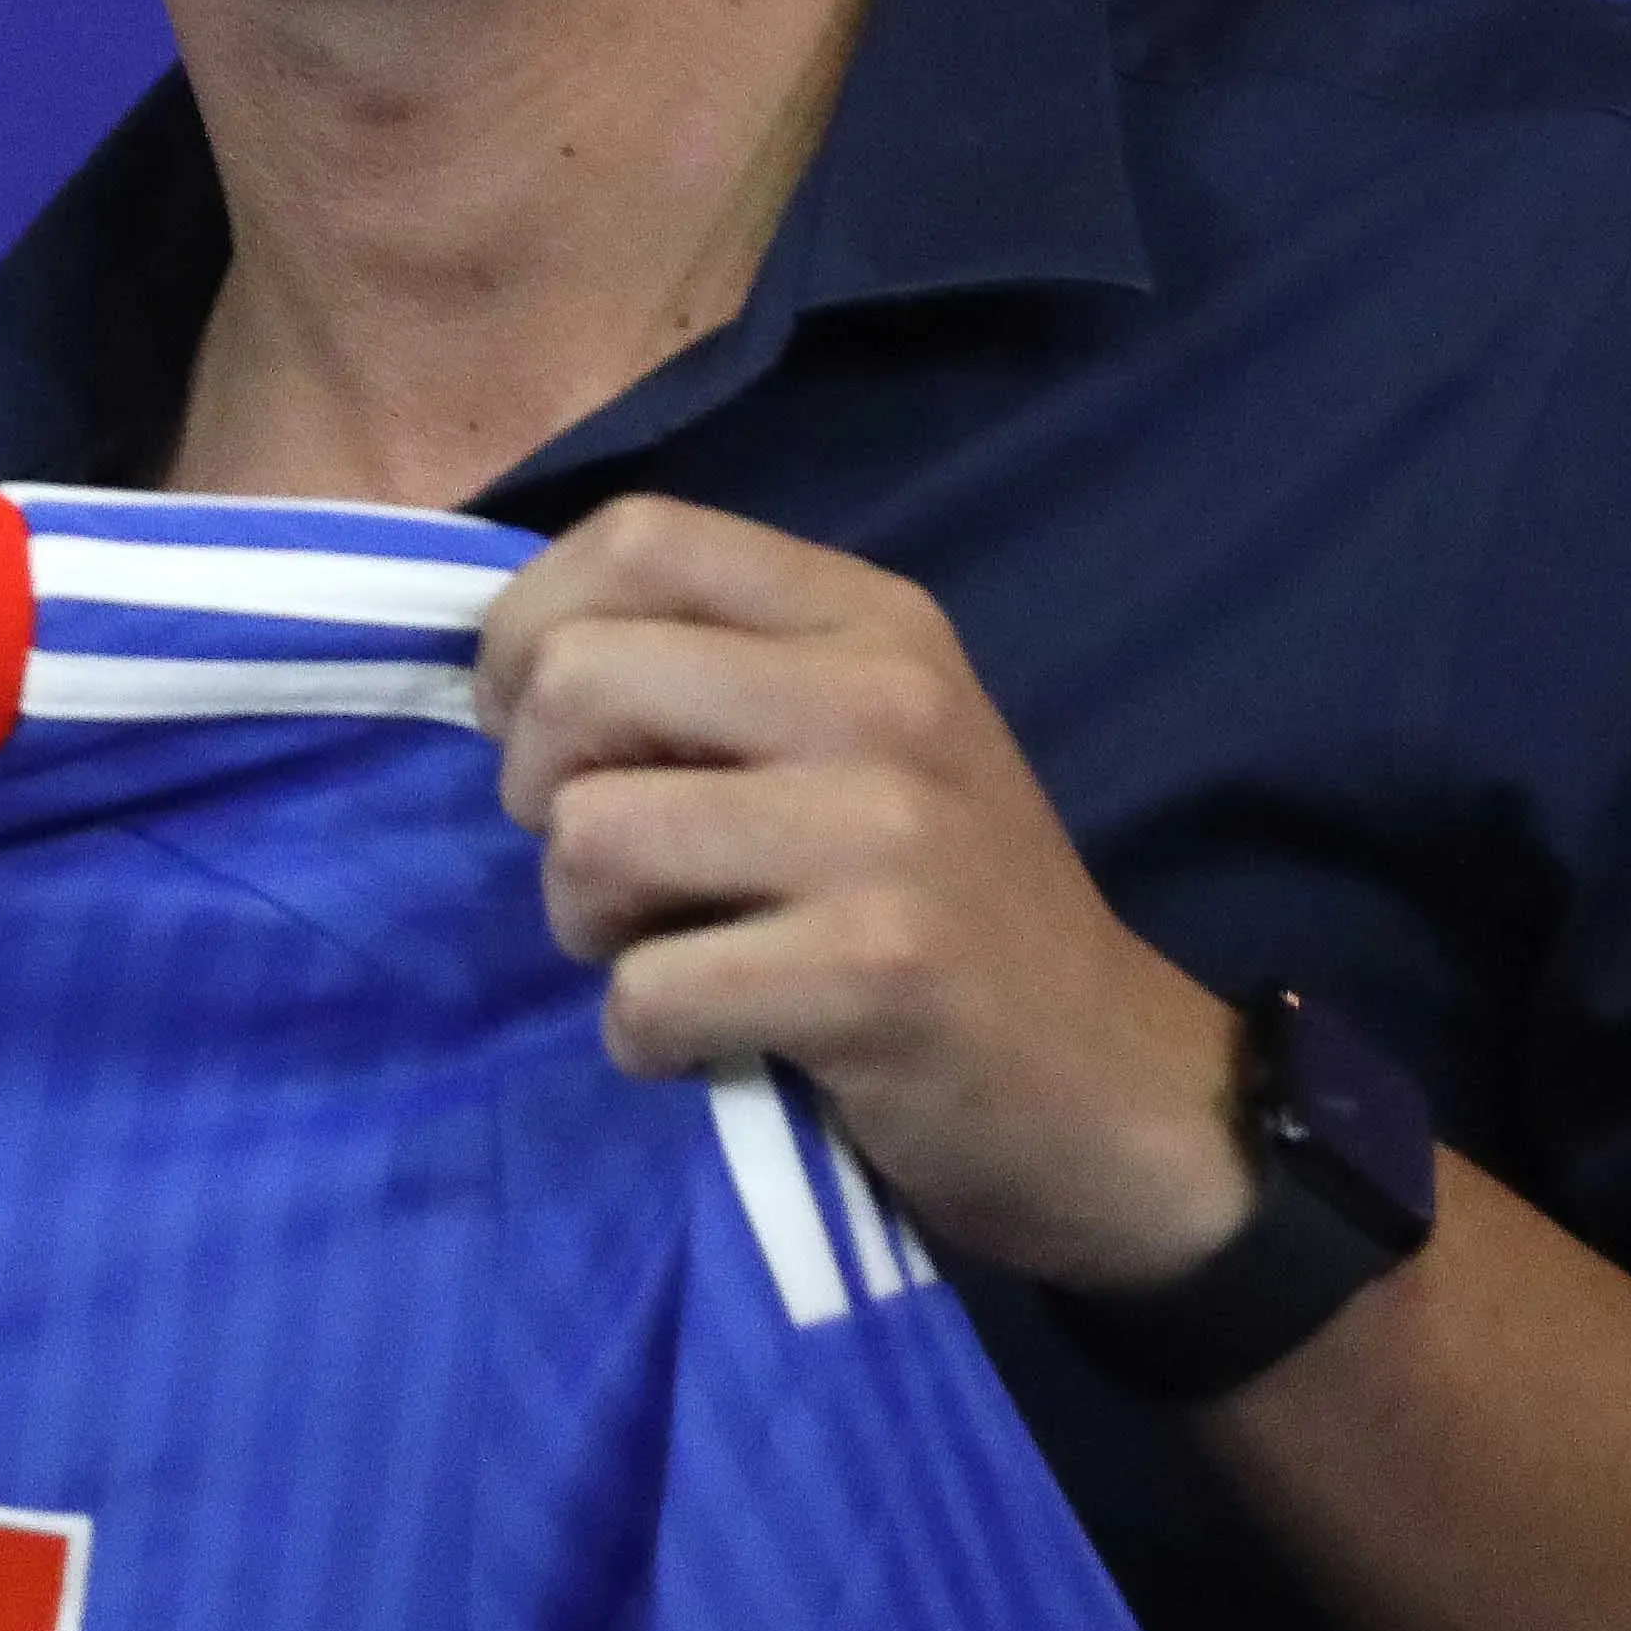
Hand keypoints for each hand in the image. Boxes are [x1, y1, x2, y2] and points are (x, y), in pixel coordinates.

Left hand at [473, 494, 1245, 1291]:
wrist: (1120, 1092)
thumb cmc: (951, 911)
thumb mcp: (864, 739)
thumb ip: (717, 672)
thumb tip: (510, 665)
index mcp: (871, 619)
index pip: (635, 538)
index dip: (528, 630)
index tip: (530, 726)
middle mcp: (882, 699)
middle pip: (579, 680)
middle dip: (535, 792)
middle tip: (605, 866)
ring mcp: (884, 835)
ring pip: (588, 834)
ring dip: (584, 924)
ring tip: (665, 955)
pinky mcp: (872, 975)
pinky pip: (645, 991)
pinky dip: (644, 1038)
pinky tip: (713, 1042)